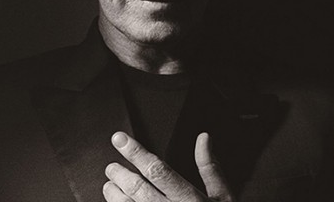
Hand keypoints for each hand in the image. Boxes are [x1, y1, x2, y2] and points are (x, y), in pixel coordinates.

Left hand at [103, 132, 234, 201]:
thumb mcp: (223, 197)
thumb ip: (210, 167)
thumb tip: (203, 138)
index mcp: (189, 199)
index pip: (157, 169)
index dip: (135, 152)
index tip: (119, 139)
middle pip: (138, 189)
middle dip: (120, 174)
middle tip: (111, 166)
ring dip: (115, 195)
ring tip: (110, 184)